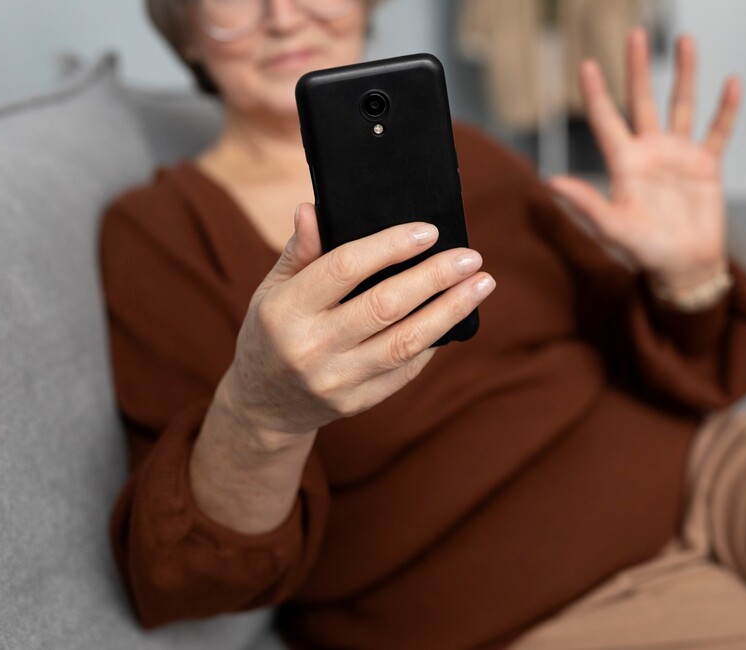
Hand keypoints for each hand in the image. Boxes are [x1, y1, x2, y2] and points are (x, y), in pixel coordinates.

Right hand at [218, 204, 495, 446]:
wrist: (264, 406)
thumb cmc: (273, 332)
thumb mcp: (273, 289)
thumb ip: (300, 251)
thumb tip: (314, 208)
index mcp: (286, 310)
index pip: (344, 268)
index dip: (390, 246)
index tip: (429, 231)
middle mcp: (311, 348)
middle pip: (384, 306)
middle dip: (434, 277)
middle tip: (471, 257)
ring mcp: (336, 380)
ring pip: (405, 342)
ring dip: (449, 311)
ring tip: (481, 284)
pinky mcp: (357, 403)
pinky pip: (405, 369)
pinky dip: (434, 341)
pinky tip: (456, 317)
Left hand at [548, 30, 739, 295]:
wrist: (684, 268)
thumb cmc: (645, 252)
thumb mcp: (613, 228)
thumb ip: (585, 203)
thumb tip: (550, 182)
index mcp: (624, 165)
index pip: (606, 121)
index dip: (596, 93)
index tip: (586, 63)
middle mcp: (649, 153)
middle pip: (642, 101)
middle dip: (637, 69)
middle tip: (635, 35)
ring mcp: (678, 156)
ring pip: (680, 106)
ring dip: (684, 75)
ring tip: (686, 41)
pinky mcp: (706, 166)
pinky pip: (718, 131)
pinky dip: (726, 110)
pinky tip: (732, 83)